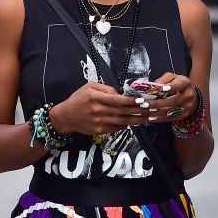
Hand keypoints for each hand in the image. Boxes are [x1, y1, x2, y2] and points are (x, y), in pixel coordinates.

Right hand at [50, 82, 181, 136]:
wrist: (65, 117)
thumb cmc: (77, 100)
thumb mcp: (89, 86)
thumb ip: (105, 87)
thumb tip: (119, 93)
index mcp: (96, 98)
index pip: (118, 100)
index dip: (132, 101)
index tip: (143, 100)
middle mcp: (98, 111)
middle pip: (123, 112)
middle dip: (139, 111)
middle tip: (151, 109)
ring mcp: (100, 122)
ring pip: (122, 121)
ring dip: (136, 120)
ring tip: (148, 117)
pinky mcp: (100, 131)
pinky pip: (117, 128)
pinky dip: (126, 125)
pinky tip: (135, 121)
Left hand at [149, 72, 200, 123]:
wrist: (190, 96)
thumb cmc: (178, 85)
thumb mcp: (172, 77)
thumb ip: (162, 80)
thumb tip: (151, 87)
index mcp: (185, 83)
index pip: (179, 85)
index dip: (171, 87)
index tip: (162, 89)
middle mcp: (188, 96)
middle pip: (172, 101)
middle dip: (157, 103)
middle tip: (145, 104)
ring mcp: (186, 107)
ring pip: (169, 111)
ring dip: (155, 112)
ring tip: (144, 111)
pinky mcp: (183, 115)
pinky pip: (169, 118)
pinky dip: (158, 118)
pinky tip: (150, 117)